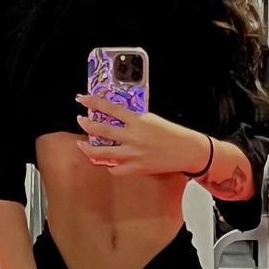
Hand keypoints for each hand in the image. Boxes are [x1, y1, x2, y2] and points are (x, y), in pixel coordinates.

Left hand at [75, 93, 209, 177]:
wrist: (187, 150)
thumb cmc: (173, 134)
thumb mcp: (153, 120)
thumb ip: (135, 120)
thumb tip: (118, 119)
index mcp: (138, 120)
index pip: (111, 108)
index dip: (94, 102)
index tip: (83, 99)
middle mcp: (133, 136)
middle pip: (102, 130)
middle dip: (87, 124)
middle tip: (81, 120)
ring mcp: (134, 153)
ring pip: (103, 152)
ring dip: (89, 148)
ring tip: (82, 145)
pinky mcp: (137, 168)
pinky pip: (116, 169)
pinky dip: (110, 166)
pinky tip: (109, 163)